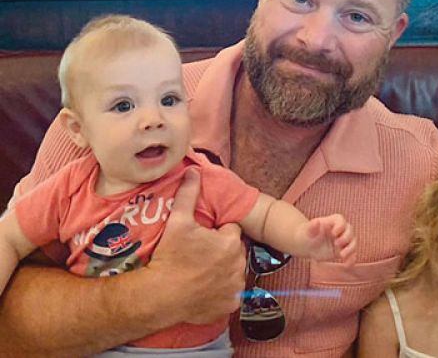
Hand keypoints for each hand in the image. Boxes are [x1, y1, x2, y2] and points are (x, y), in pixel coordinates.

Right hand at [146, 169, 245, 324]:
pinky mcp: (230, 305)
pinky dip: (221, 290)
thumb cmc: (170, 256)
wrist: (160, 296)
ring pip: (234, 271)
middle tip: (200, 253)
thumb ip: (188, 193)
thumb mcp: (178, 220)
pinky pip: (230, 293)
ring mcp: (235, 287)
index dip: (217, 231)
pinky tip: (206, 288)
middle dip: (222, 249)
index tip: (202, 237)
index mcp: (231, 241)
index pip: (231, 229)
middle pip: (234, 250)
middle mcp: (239, 264)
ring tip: (202, 270)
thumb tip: (194, 171)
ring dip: (224, 269)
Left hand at [303, 214, 356, 264]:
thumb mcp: (308, 230)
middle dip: (346, 238)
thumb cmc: (308, 234)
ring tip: (341, 256)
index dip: (339, 226)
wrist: (308, 245)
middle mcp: (341, 229)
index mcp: (332, 221)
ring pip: (353, 242)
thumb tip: (316, 221)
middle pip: (350, 231)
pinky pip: (352, 254)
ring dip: (350, 249)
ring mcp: (343, 240)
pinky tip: (346, 265)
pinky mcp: (344, 250)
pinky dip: (351, 259)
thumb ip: (312, 226)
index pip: (340, 220)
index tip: (333, 233)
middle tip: (336, 244)